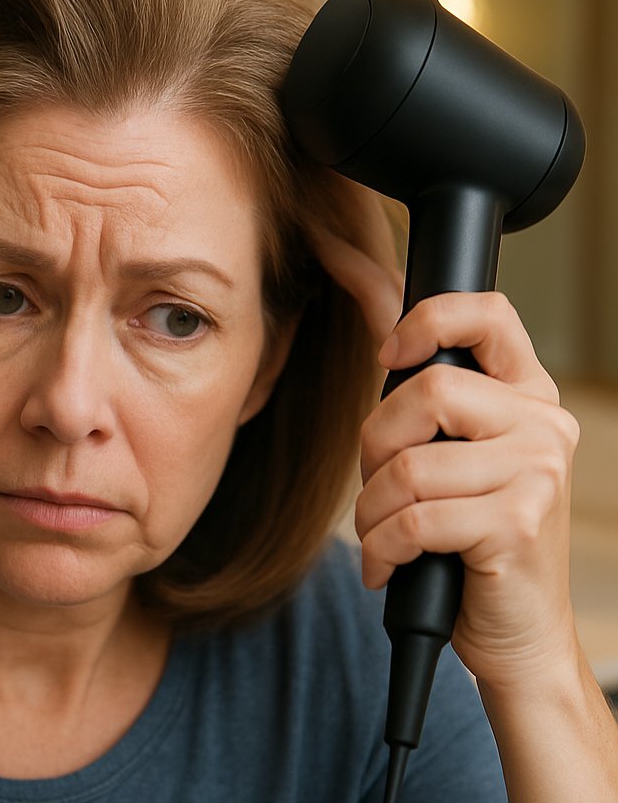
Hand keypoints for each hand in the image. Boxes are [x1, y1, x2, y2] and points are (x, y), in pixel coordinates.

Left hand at [353, 291, 581, 691]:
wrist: (515, 631)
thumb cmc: (471, 534)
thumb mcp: (446, 446)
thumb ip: (411, 365)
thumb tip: (355, 266)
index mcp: (526, 394)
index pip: (489, 313)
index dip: (426, 320)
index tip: (384, 356)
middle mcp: (542, 424)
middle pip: (425, 392)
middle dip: (375, 444)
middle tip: (381, 484)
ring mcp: (537, 472)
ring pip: (409, 464)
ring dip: (373, 509)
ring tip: (385, 533)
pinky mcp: (518, 524)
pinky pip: (414, 518)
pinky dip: (382, 547)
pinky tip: (390, 565)